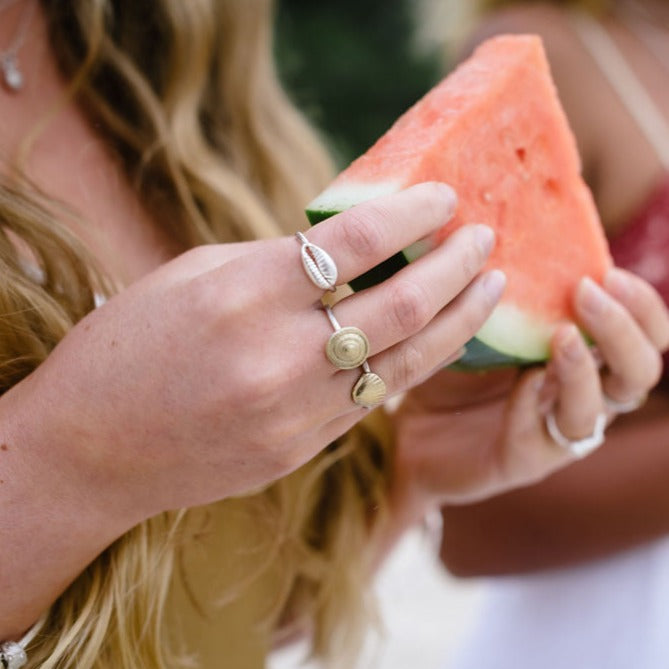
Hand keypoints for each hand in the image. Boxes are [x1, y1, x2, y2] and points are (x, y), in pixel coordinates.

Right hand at [4, 183, 505, 524]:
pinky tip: (437, 340)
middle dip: (455, 265)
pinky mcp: (298, 450)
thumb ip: (274, 263)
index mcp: (242, 293)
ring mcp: (293, 413)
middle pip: (399, 304)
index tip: (443, 195)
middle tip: (486, 239)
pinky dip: (410, 364)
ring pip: (405, 361)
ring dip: (457, 321)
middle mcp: (277, 355)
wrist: (90, 449)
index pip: (354, 241)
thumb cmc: (127, 345)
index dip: (410, 212)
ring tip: (491, 289)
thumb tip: (343, 252)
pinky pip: (372, 400)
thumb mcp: (194, 276)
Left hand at [391, 267, 668, 517]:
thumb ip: (500, 293)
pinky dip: (535, 403)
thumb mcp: (476, 324)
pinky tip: (522, 379)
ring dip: (585, 369)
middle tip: (587, 293)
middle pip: (639, 371)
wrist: (409, 433)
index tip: (611, 272)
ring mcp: (553, 431)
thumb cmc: (448, 369)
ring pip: (600, 410)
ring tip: (560, 335)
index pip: (641, 333)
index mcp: (579, 357)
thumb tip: (493, 228)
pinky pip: (545, 437)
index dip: (640, 306)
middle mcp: (578, 394)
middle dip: (623, 329)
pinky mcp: (524, 460)